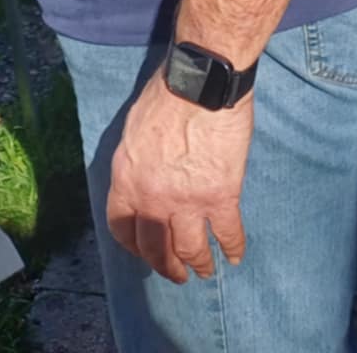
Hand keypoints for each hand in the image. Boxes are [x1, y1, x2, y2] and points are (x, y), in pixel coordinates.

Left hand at [106, 77, 252, 283]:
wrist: (201, 83)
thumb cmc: (168, 93)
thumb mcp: (134, 130)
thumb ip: (136, 161)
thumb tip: (145, 175)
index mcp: (126, 179)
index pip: (122, 227)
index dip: (134, 246)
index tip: (143, 251)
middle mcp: (152, 198)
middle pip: (154, 247)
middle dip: (166, 266)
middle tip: (176, 273)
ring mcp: (187, 201)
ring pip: (189, 250)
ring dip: (198, 264)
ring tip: (204, 270)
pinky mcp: (221, 196)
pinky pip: (226, 233)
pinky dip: (232, 248)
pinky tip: (235, 256)